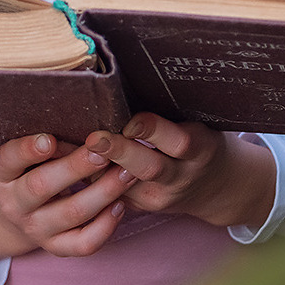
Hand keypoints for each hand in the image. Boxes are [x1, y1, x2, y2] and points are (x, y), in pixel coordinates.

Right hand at [0, 132, 136, 263]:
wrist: (14, 213)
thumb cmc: (26, 170)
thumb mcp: (22, 154)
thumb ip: (43, 141)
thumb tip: (84, 124)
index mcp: (1, 174)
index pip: (9, 160)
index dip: (28, 150)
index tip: (49, 139)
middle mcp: (14, 204)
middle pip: (42, 186)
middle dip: (76, 167)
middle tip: (103, 151)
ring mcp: (35, 229)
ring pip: (71, 213)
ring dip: (103, 192)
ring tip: (126, 172)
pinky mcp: (56, 248)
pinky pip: (83, 244)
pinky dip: (104, 226)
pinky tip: (120, 205)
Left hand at [84, 114, 276, 230]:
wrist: (218, 187)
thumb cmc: (202, 139)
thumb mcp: (198, 120)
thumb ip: (171, 108)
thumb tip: (127, 76)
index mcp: (201, 149)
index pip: (179, 141)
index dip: (154, 130)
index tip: (130, 120)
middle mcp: (181, 176)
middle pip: (150, 167)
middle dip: (120, 152)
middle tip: (94, 138)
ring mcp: (160, 197)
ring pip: (126, 187)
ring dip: (97, 169)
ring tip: (70, 151)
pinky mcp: (142, 208)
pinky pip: (114, 194)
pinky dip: (90, 178)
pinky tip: (66, 164)